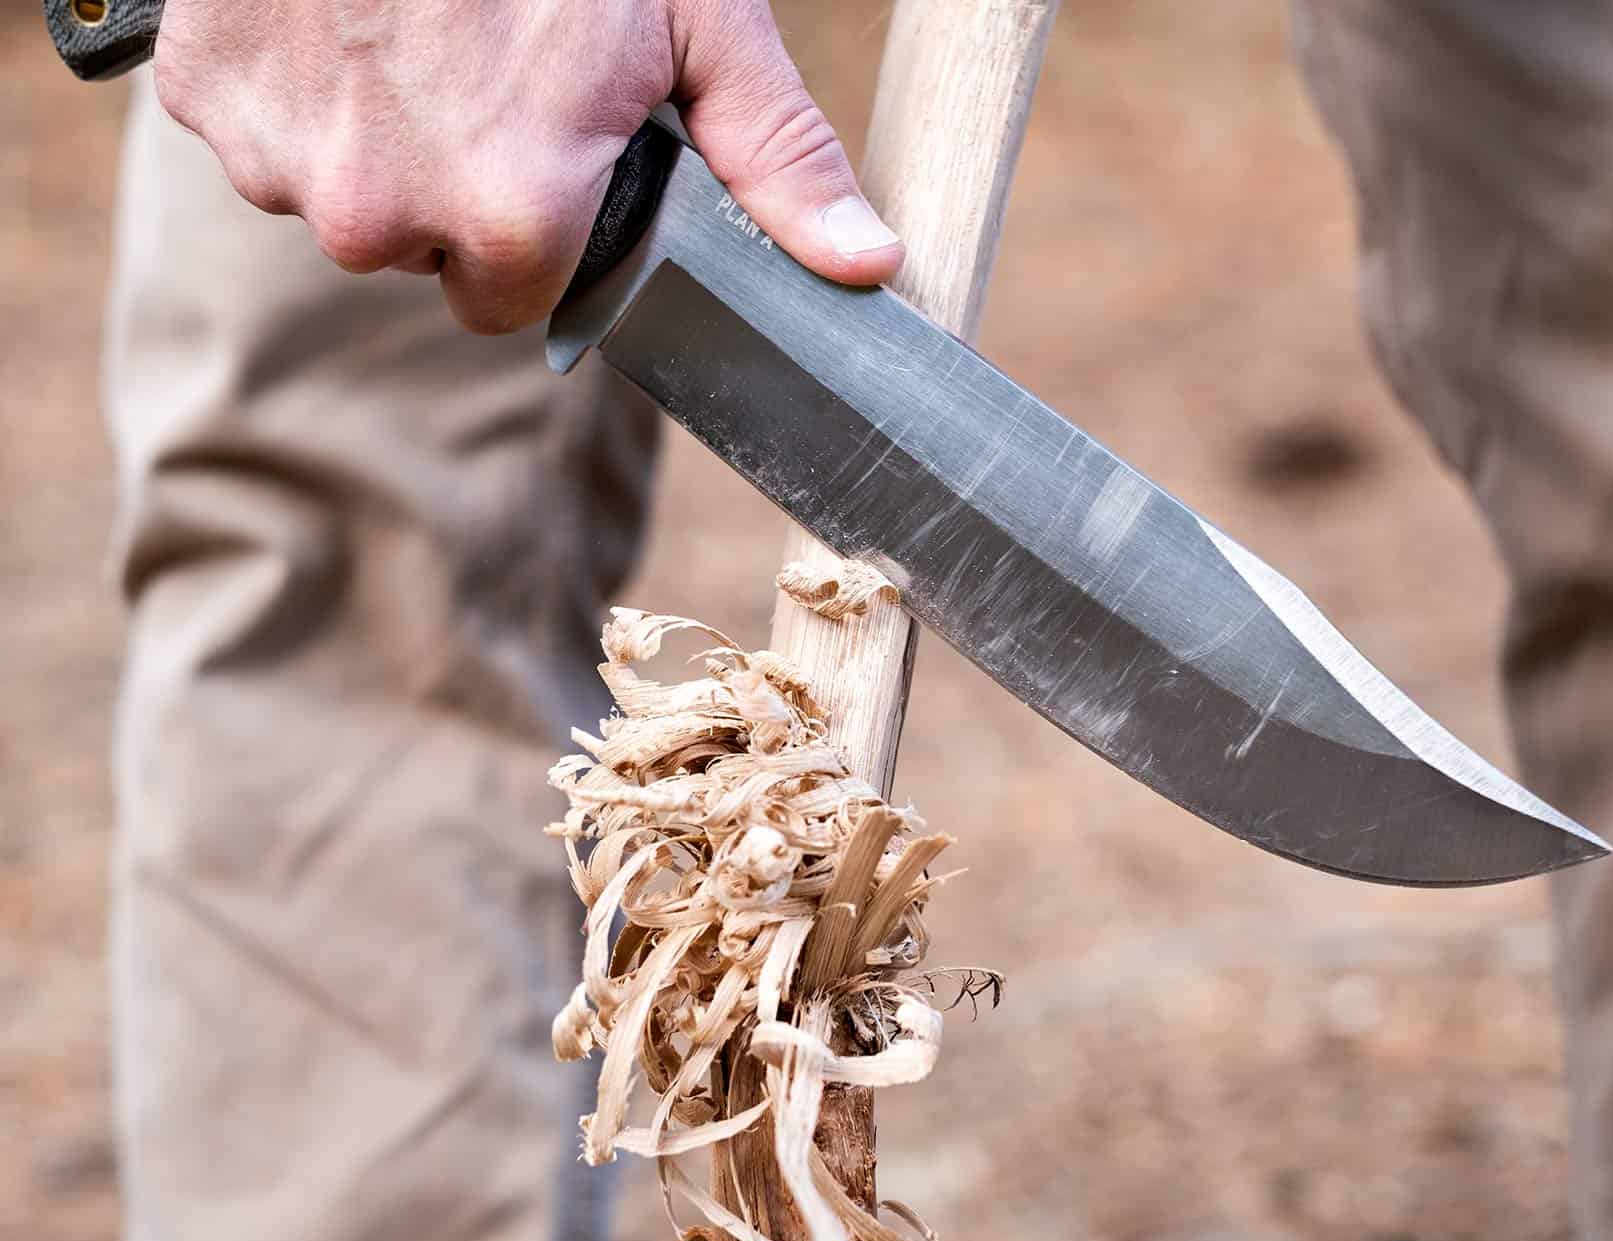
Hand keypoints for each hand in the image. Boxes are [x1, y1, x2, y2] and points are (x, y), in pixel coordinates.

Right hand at [151, 0, 904, 332]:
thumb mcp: (698, 25)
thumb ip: (778, 160)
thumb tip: (869, 267)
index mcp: (512, 218)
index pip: (511, 305)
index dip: (535, 234)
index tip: (541, 159)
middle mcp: (381, 217)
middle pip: (423, 255)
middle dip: (453, 188)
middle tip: (479, 71)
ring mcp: (278, 159)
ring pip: (336, 195)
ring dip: (372, 136)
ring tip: (410, 30)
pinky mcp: (208, 94)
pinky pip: (256, 131)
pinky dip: (296, 85)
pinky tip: (338, 15)